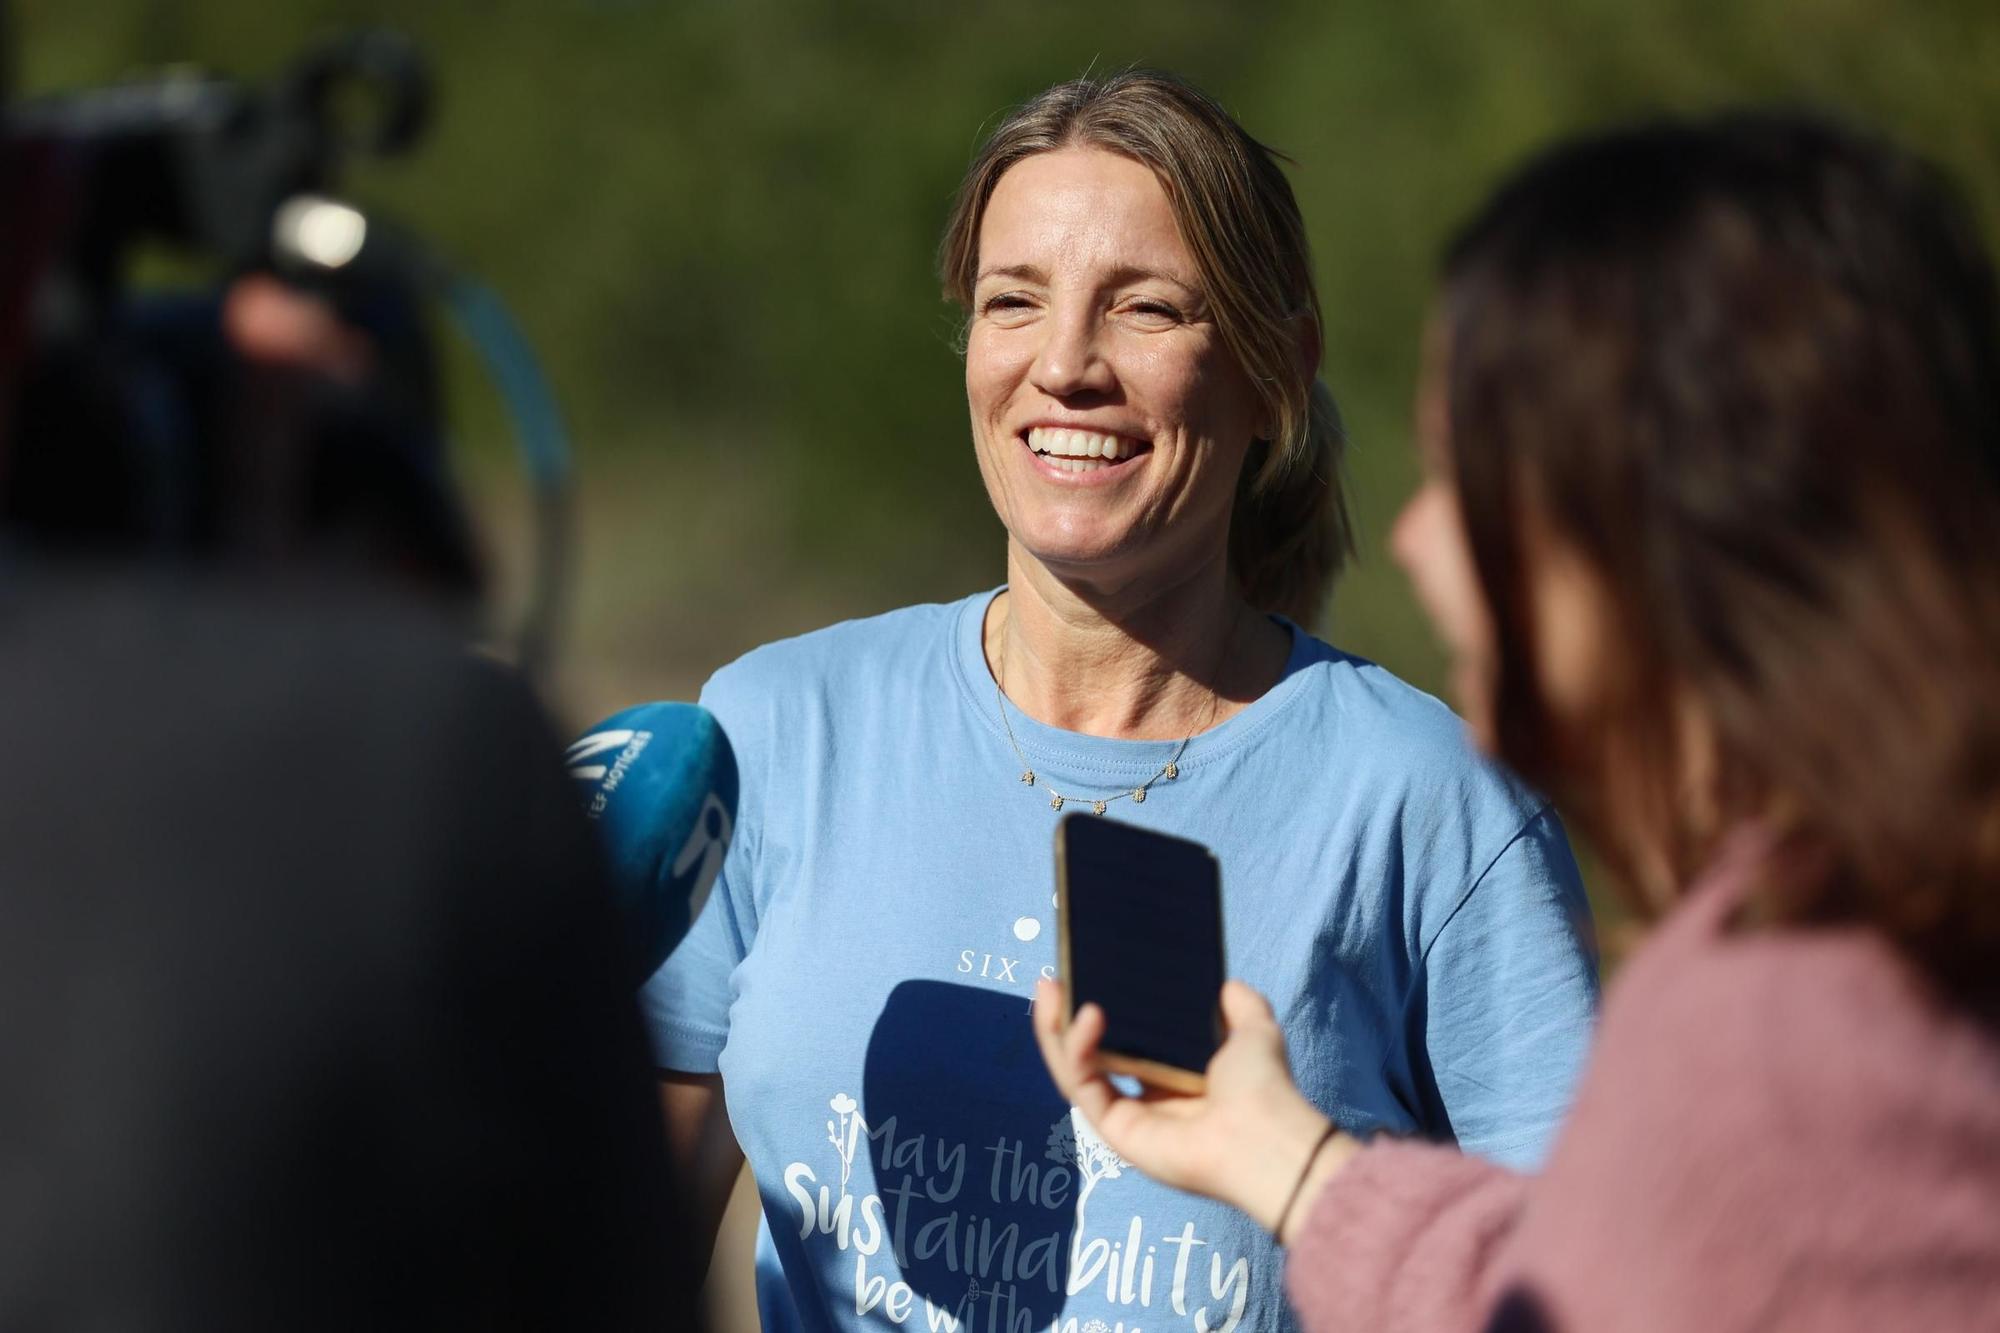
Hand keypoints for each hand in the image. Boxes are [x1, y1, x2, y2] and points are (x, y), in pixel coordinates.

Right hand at [1032, 977, 1359, 1240]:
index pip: (1124, 1039)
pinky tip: (1087, 1015)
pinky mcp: (1115, 1132)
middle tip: (1053, 978)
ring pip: (1076, 1069)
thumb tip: (1224, 982)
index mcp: (1175, 1076)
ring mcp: (1128, 1116)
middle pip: (1089, 1053)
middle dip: (1064, 1016)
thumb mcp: (1255, 1030)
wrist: (1269, 1137)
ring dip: (1056, 1029)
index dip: (1103, 1006)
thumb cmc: (1265, 1088)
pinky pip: (1084, 1086)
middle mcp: (1147, 1097)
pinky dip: (1077, 1050)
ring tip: (1050, 988)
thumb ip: (1240, 1002)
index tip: (1087, 971)